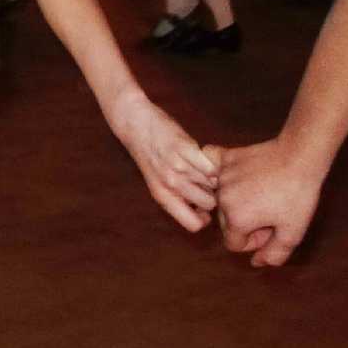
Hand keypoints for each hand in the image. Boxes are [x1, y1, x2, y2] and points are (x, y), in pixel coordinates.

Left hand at [101, 91, 219, 231]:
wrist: (134, 123)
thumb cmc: (150, 155)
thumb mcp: (158, 183)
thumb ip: (178, 199)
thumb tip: (205, 215)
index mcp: (163, 197)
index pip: (193, 225)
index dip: (204, 218)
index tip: (203, 206)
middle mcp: (170, 184)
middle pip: (209, 204)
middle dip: (212, 195)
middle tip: (206, 183)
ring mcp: (177, 166)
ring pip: (213, 184)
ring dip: (213, 177)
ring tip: (202, 167)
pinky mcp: (184, 147)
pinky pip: (211, 165)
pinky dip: (212, 163)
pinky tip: (203, 157)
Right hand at [214, 140, 325, 267]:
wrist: (298, 157)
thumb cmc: (297, 196)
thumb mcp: (293, 233)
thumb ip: (274, 254)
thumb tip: (257, 262)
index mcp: (236, 219)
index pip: (234, 244)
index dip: (253, 241)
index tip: (270, 229)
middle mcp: (222, 199)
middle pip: (227, 223)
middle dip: (246, 223)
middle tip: (270, 213)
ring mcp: (221, 177)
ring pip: (222, 200)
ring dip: (238, 202)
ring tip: (263, 195)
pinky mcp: (224, 158)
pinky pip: (212, 170)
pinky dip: (219, 174)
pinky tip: (238, 175)